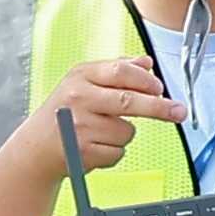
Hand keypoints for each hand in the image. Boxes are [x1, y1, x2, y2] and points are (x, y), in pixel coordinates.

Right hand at [0, 55, 176, 188]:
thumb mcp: (83, 83)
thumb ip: (116, 70)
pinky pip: (118, 152)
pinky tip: (94, 146)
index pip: (121, 71)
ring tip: (100, 133)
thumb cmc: (63, 112)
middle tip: (178, 112)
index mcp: (80, 76)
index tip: (161, 89)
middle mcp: (78, 98)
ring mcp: (80, 125)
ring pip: (127, 131)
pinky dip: (112, 152)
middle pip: (129, 101)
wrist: (36, 147)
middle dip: (160, 107)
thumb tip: (146, 63)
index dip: (146, 80)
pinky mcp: (83, 151)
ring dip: (122, 135)